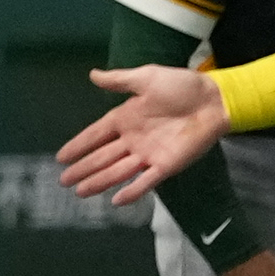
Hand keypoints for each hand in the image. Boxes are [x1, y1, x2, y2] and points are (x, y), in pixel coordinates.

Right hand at [56, 62, 229, 205]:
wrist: (215, 100)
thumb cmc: (183, 86)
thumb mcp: (147, 77)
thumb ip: (119, 80)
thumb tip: (92, 75)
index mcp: (125, 118)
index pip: (95, 135)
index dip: (78, 145)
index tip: (61, 157)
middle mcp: (133, 140)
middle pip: (102, 157)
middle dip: (83, 168)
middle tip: (64, 180)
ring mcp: (149, 154)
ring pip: (118, 171)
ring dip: (99, 182)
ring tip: (80, 192)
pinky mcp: (167, 165)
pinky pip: (146, 181)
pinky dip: (132, 191)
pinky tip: (116, 201)